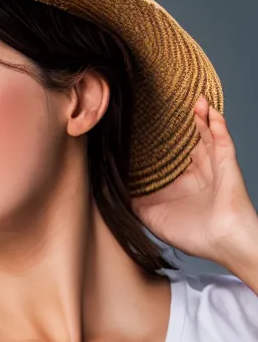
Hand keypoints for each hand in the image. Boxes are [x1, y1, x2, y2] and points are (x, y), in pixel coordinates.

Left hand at [132, 95, 257, 268]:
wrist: (223, 242)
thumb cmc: (193, 234)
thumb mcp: (153, 217)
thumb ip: (134, 202)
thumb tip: (115, 188)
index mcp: (182, 182)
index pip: (168, 155)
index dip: (158, 141)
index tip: (142, 125)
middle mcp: (198, 171)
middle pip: (188, 141)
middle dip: (179, 124)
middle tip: (166, 104)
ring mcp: (213, 166)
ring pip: (205, 134)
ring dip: (198, 117)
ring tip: (190, 98)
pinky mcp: (226, 163)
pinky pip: (221, 138)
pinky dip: (215, 123)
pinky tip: (207, 108)